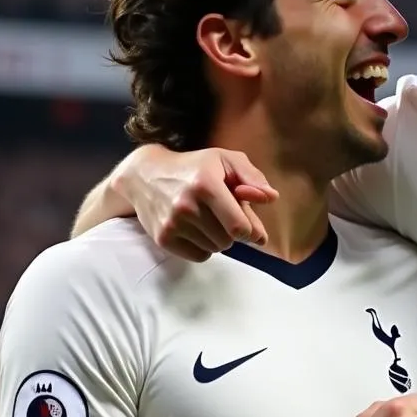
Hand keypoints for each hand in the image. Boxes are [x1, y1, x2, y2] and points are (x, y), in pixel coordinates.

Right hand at [110, 145, 277, 261]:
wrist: (144, 175)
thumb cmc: (194, 167)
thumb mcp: (225, 160)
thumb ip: (253, 177)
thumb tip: (271, 197)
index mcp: (206, 184)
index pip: (239, 227)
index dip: (250, 229)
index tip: (248, 223)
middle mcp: (187, 205)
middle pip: (229, 240)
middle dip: (233, 231)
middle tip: (222, 215)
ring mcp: (172, 223)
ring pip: (215, 249)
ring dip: (218, 238)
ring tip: (207, 219)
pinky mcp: (163, 238)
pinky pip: (199, 256)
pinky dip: (203, 247)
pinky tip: (195, 229)